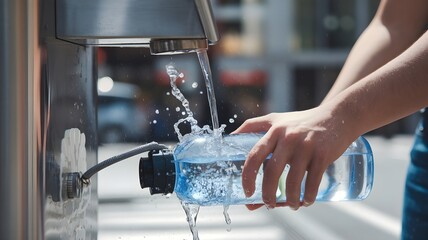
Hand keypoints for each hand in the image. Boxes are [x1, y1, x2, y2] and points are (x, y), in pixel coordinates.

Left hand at [233, 106, 356, 209]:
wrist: (338, 116)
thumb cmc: (301, 121)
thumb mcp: (275, 119)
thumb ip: (252, 126)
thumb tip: (230, 140)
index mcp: (273, 130)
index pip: (254, 155)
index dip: (247, 176)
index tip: (247, 193)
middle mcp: (288, 137)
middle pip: (271, 172)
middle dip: (267, 194)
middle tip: (268, 204)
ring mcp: (306, 145)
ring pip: (293, 180)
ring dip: (291, 199)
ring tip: (292, 205)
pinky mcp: (323, 154)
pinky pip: (313, 181)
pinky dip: (308, 196)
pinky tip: (306, 201)